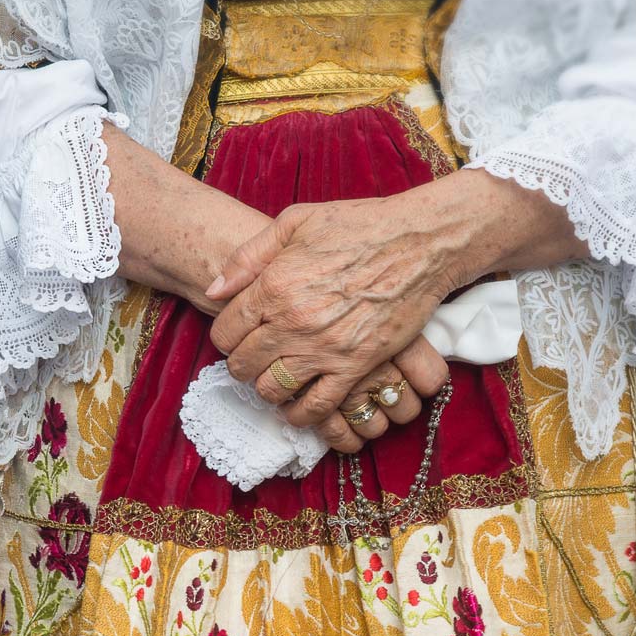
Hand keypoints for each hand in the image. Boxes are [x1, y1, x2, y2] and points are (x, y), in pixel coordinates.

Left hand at [205, 170, 585, 433]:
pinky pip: (317, 406)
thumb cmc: (358, 226)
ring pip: (273, 389)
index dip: (226, 336)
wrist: (422, 242)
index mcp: (274, 286)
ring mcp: (325, 348)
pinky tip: (298, 406)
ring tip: (275, 377)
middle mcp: (294, 322)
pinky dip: (302, 413)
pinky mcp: (357, 366)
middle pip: (243, 365)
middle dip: (242, 364)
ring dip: (268, 388)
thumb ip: (248, 257)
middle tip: (254, 358)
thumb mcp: (295, 222)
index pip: (225, 332)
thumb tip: (213, 290)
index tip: (238, 334)